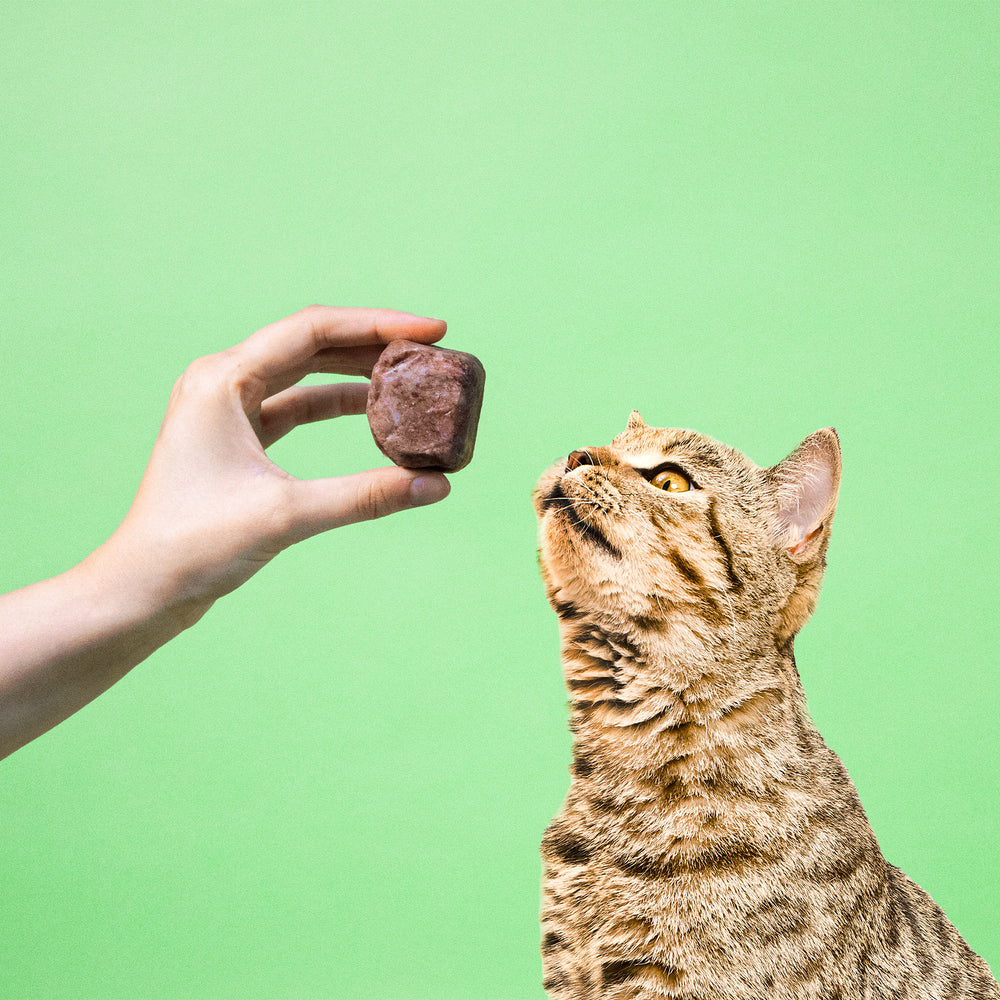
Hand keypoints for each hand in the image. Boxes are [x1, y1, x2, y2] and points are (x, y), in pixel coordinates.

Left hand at [94, 305, 451, 610]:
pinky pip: (296, 407)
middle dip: (372, 345)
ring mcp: (227, 408)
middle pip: (312, 344)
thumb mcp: (287, 514)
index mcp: (223, 379)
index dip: (378, 325)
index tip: (430, 331)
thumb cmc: (195, 545)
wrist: (143, 588)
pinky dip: (336, 407)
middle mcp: (222, 382)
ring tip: (409, 378)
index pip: (314, 330)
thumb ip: (366, 495)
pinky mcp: (236, 438)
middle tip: (429, 351)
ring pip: (305, 374)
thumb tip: (436, 485)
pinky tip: (373, 415)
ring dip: (356, 375)